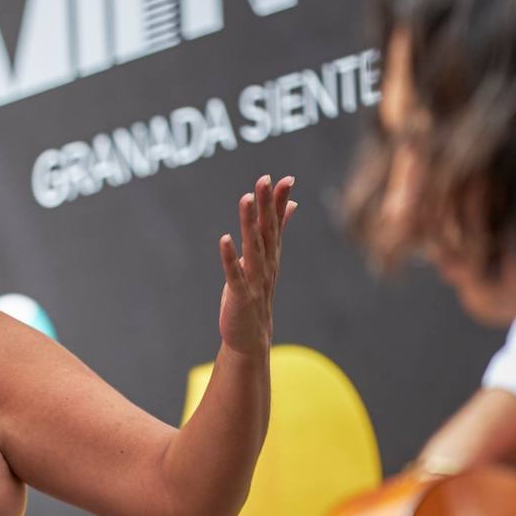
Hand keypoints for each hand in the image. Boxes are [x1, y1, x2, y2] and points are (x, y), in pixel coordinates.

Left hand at [218, 175, 296, 357]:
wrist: (252, 337)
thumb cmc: (256, 295)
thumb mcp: (267, 260)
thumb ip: (276, 232)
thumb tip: (290, 205)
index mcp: (271, 256)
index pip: (277, 224)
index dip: (280, 202)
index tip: (286, 178)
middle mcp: (267, 265)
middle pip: (267, 231)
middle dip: (266, 205)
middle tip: (264, 179)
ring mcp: (254, 280)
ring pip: (253, 247)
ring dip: (249, 223)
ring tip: (245, 199)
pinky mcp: (240, 295)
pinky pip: (234, 274)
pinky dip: (230, 257)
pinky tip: (225, 239)